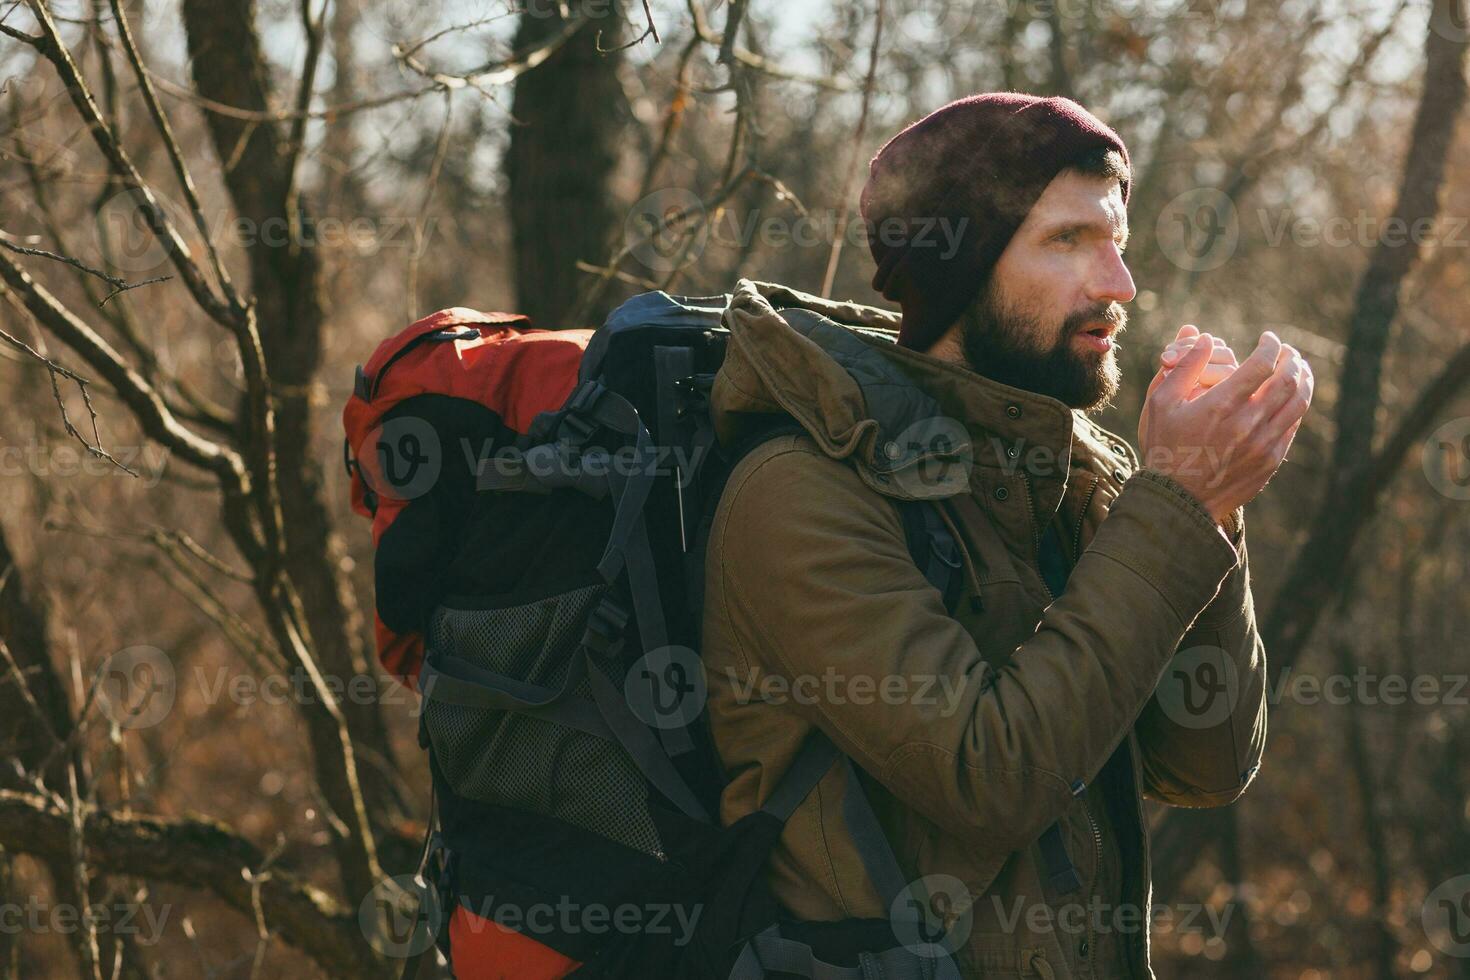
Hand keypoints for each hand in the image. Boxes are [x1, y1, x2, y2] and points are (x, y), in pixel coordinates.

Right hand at [1138, 330, 1313, 523]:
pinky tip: (1290, 398)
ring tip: (1298, 369)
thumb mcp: (1161, 403)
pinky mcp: (1270, 460)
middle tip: (1287, 351)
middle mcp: (1248, 423)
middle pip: (1288, 379)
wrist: (1177, 499)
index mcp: (1221, 405)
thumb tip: (1206, 338)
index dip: (1270, 346)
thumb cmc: (1165, 446)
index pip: (1262, 363)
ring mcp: (1263, 444)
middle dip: (1291, 358)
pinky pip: (1293, 426)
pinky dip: (1296, 405)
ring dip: (1303, 379)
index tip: (1267, 339)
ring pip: (1298, 402)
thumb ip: (1185, 367)